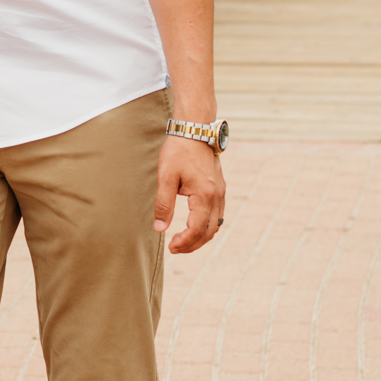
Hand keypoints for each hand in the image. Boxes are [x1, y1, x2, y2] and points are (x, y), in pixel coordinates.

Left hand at [153, 136, 224, 254]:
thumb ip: (163, 204)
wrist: (195, 130)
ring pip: (215, 225)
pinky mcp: (219, 188)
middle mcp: (217, 196)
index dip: (184, 243)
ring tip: (183, 241)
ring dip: (200, 237)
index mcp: (204, 195)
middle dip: (193, 245)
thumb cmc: (178, 151)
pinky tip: (194, 226)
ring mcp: (221, 192)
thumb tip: (160, 228)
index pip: (197, 229)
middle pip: (209, 232)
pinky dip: (207, 226)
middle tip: (175, 249)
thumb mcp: (166, 177)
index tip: (171, 247)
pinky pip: (217, 215)